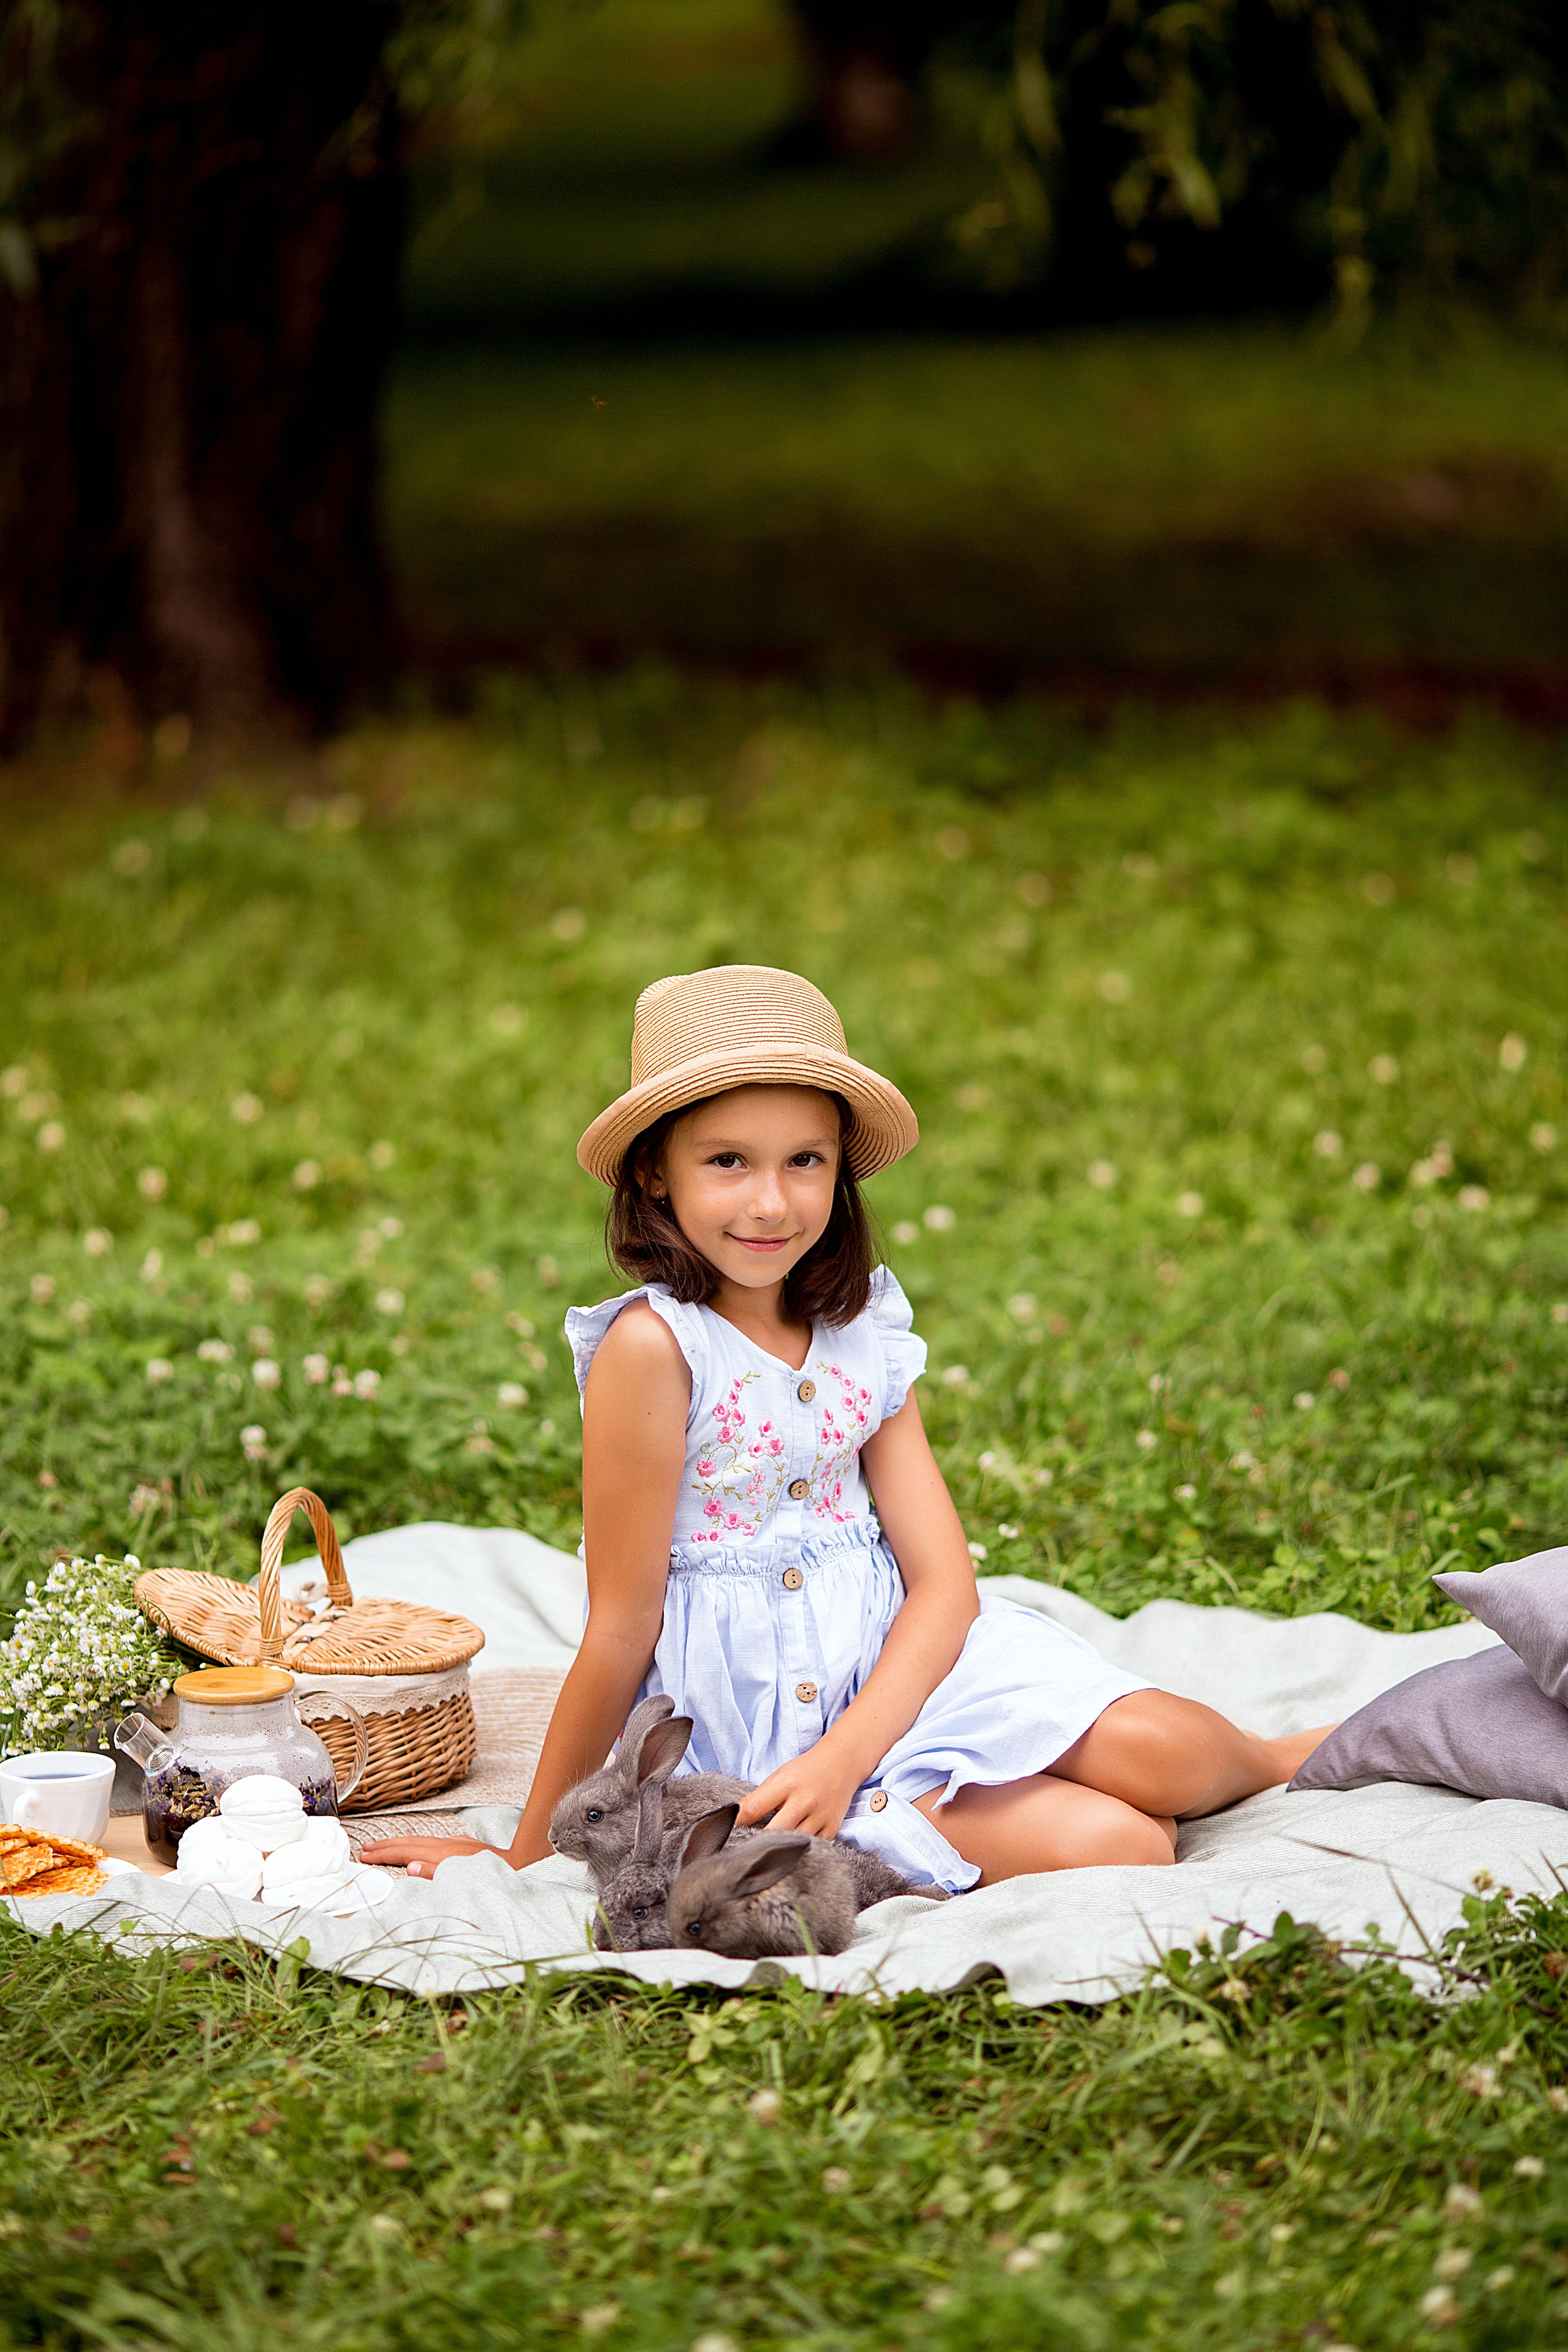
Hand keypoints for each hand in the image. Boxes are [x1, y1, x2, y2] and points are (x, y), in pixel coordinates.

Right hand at [359, 1833, 498, 1878]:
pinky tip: (416, 1847)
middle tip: (364, 1847)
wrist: (520, 1863)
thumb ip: (434, 1873)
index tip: (365, 1855)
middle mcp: (446, 1844)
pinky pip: (431, 1842)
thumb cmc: (492, 1876)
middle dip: (386, 1845)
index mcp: (442, 1854)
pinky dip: (415, 1844)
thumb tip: (409, 1867)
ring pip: (420, 1840)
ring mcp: (455, 1843)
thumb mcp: (463, 1879)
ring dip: (399, 1842)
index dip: (384, 1853)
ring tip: (382, 1845)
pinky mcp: (463, 1846)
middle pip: (409, 1842)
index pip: (405, 1852)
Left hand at [736, 1747, 862, 1840]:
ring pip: (792, 1845)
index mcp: (786, 1784)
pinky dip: (799, 1851)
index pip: (753, 1809)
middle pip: (773, 1833)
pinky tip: (790, 1850)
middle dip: (757, 1843)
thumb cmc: (805, 1770)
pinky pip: (811, 1847)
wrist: (842, 1763)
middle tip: (745, 1850)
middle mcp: (804, 1801)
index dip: (735, 1824)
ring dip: (778, 1850)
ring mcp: (820, 1817)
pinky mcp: (831, 1828)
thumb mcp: (778, 1776)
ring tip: (766, 1854)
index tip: (724, 1834)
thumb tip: (733, 1817)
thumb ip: (756, 1798)